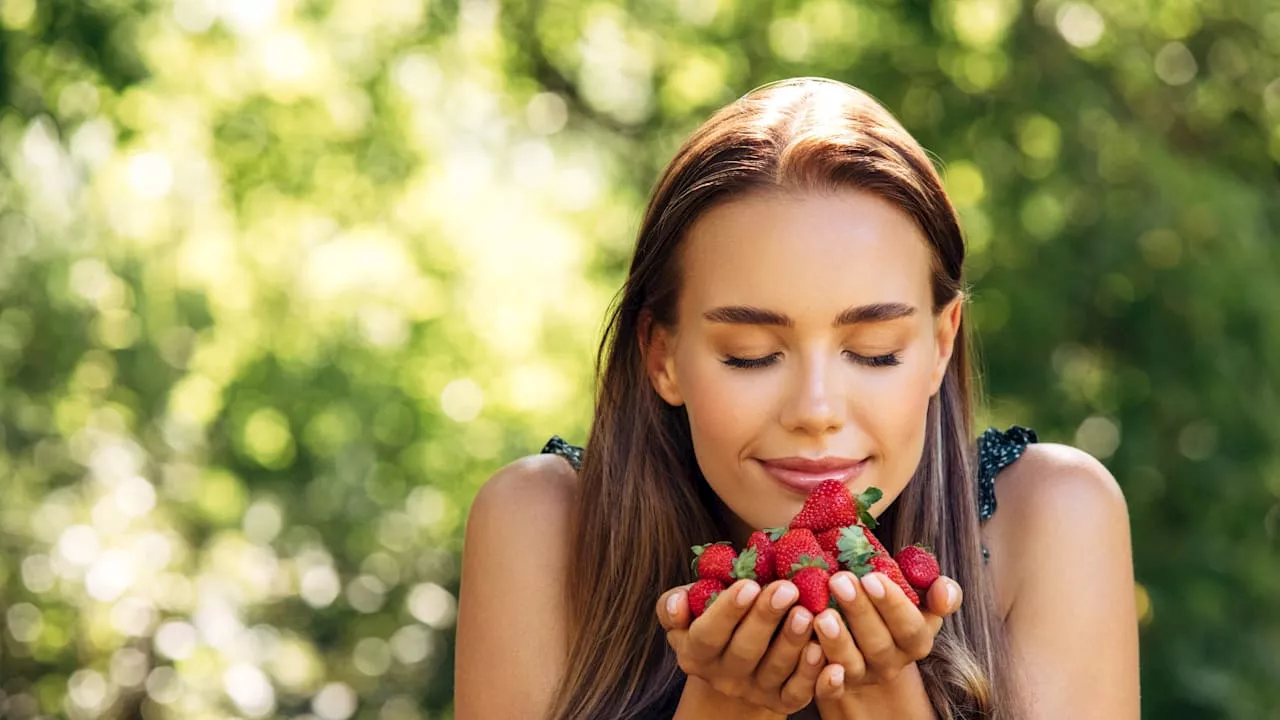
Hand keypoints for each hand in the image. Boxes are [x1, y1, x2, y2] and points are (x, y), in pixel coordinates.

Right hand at [657, 578, 827, 714]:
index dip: (727, 612)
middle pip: (744, 652)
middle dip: (766, 619)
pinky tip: (825, 653)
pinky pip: (799, 693)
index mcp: (696, 653)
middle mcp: (723, 677)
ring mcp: (755, 691)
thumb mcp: (688, 612)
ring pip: (775, 671)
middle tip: (787, 589)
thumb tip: (677, 604)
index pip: (707, 635)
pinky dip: (815, 676)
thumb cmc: (712, 623)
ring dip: (792, 643)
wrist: (734, 666)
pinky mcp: (783, 702)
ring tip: (809, 614)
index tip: (748, 585)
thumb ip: (674, 605)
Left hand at [808, 571, 962, 702]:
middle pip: (878, 644)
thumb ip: (940, 593)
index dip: (892, 604)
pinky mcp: (834, 686)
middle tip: (839, 580)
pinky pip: (827, 688)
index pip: (909, 627)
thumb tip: (944, 591)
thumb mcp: (921, 601)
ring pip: (850, 665)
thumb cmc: (891, 610)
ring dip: (837, 641)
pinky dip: (821, 675)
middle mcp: (890, 663)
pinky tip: (810, 650)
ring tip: (821, 614)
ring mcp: (861, 676)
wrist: (864, 641)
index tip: (871, 577)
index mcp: (915, 642)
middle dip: (859, 611)